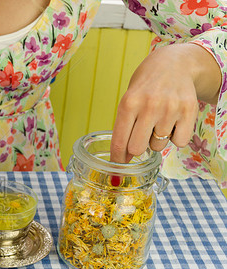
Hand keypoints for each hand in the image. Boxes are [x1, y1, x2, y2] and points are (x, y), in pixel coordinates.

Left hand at [110, 43, 220, 162]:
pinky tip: (172, 123)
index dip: (117, 158)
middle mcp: (149, 105)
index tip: (117, 166)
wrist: (174, 64)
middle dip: (136, 148)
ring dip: (156, 140)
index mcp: (129, 103)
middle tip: (139, 138)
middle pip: (137, 148)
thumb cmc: (146, 86)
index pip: (119, 141)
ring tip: (158, 121)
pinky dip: (175, 138)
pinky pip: (179, 142)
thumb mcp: (128, 101)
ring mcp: (170, 108)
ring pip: (158, 146)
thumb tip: (123, 158)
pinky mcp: (189, 111)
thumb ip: (124, 128)